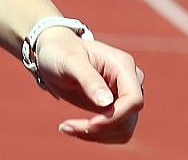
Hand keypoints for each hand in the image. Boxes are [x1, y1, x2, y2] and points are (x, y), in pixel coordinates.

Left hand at [33, 28, 144, 143]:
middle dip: (100, 127)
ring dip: (96, 135)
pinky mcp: (117, 109)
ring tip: (66, 127)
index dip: (116, 116)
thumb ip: (88, 78)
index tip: (91, 124)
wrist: (54, 54)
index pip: (133, 99)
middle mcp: (129, 81)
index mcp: (123, 65)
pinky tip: (73, 128)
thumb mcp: (70, 61)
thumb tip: (107, 102)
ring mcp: (125, 97)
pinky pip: (115, 132)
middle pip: (128, 117)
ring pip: (123, 130)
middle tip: (67, 126)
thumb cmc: (60, 51)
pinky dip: (95, 135)